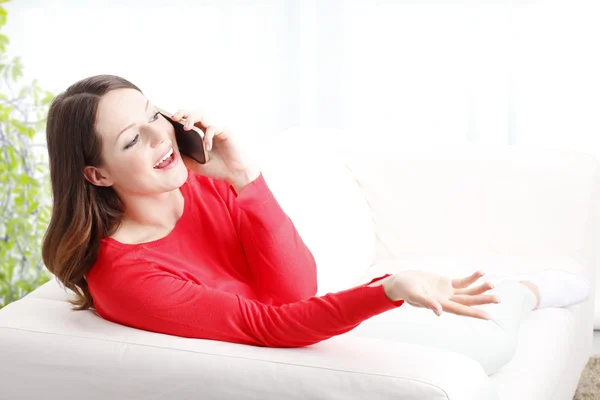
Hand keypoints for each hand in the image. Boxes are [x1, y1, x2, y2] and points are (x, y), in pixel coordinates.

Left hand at [171, 110, 259, 191]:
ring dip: (192, 119)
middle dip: (183, 113)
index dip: (178, 118)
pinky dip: (208, 137)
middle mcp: (206, 129)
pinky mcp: (224, 132)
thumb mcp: (195, 164)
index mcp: (199, 134)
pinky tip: (208, 147)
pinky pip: (213, 128)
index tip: (167, 120)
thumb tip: (170, 148)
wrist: (234, 173)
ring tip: (186, 127)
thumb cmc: (216, 168)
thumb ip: (184, 156)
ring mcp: (215, 129)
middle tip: (175, 117)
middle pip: (193, 114)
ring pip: (202, 116)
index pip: (186, 121)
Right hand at [380, 270, 499, 319]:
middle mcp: (446, 300)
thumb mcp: (414, 295)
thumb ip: (427, 303)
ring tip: (493, 284)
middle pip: (468, 301)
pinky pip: (462, 281)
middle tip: (498, 299)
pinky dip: (472, 278)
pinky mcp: (446, 283)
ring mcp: (447, 292)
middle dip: (483, 300)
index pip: (460, 310)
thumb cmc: (405, 289)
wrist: (400, 281)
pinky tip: (481, 272)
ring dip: (480, 288)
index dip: (474, 313)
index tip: (488, 316)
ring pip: (468, 291)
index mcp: (440, 304)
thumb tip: (439, 312)